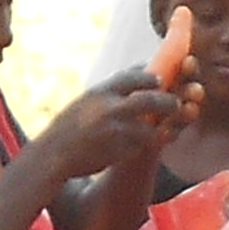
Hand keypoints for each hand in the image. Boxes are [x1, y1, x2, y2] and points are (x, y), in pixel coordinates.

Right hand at [41, 72, 196, 179]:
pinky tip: (146, 145)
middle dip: (166, 102)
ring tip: (167, 129)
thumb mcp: (86, 101)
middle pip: (148, 100)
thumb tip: (138, 74)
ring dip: (159, 129)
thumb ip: (110, 92)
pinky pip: (138, 148)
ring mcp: (113, 131)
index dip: (149, 77)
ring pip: (148, 128)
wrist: (53, 155)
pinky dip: (144, 146)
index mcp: (100, 92)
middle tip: (175, 104)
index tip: (159, 79)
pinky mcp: (116, 152)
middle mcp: (108, 108)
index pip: (132, 77)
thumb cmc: (71, 127)